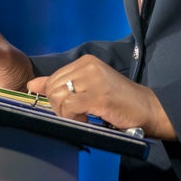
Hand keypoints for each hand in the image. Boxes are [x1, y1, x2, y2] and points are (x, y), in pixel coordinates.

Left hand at [25, 54, 176, 139]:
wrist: (148, 109)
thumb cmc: (119, 101)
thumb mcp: (88, 88)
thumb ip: (61, 85)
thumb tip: (33, 85)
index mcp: (85, 61)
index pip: (53, 78)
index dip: (57, 98)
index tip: (72, 109)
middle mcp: (88, 65)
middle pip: (53, 88)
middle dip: (59, 107)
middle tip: (77, 115)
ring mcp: (93, 79)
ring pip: (59, 97)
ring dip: (67, 114)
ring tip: (85, 117)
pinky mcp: (97, 95)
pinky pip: (70, 107)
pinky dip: (74, 118)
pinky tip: (88, 119)